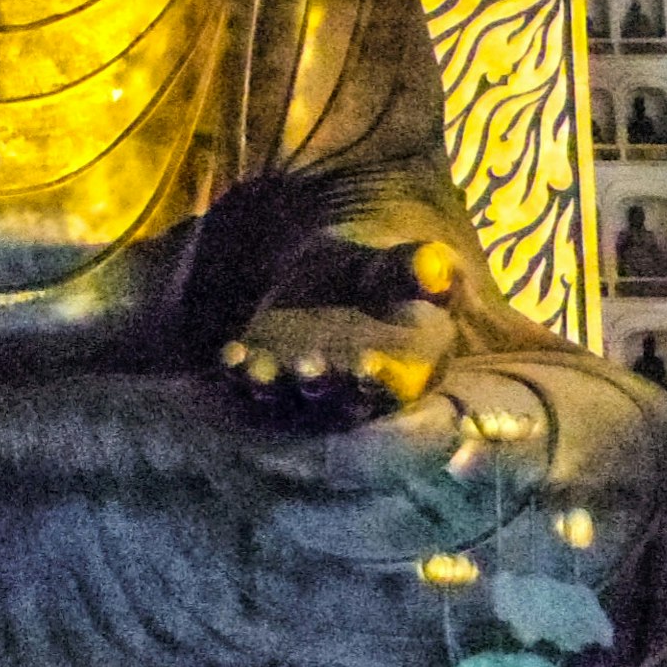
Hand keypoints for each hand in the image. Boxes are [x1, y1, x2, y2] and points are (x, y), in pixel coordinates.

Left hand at [221, 239, 464, 418]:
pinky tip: (231, 355)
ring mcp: (299, 386)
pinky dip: (239, 370)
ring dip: (273, 386)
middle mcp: (345, 392)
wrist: (334, 275)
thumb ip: (417, 270)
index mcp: (393, 374)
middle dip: (321, 386)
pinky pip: (248, 379)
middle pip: (333, 400)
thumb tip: (435, 265)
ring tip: (260, 371)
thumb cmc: (379, 278)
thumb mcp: (398, 270)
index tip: (369, 365)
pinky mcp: (263, 369)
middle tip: (311, 369)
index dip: (378, 380)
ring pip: (286, 397)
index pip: (388, 387)